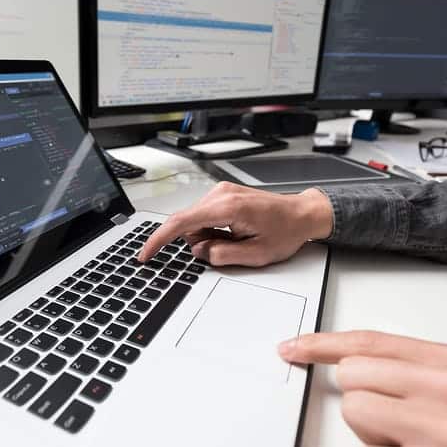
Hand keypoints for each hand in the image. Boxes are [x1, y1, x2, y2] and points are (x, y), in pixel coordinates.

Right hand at [137, 182, 332, 266]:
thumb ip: (221, 255)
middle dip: (199, 241)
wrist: (301, 214)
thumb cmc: (285, 231)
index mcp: (227, 208)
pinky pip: (205, 215)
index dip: (159, 240)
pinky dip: (213, 228)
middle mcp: (221, 194)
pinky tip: (234, 231)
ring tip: (236, 238)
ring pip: (195, 220)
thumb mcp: (255, 255)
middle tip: (228, 248)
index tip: (145, 254)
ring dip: (208, 235)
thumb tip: (199, 252)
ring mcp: (221, 191)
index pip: (181, 223)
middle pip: (187, 223)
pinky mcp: (223, 193)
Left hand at [279, 330, 446, 446]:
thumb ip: (430, 370)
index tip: (294, 349)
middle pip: (355, 379)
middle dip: (366, 400)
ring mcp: (446, 440)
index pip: (373, 343)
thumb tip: (367, 368)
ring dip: (375, 439)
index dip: (324, 344)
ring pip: (356, 420)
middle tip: (401, 420)